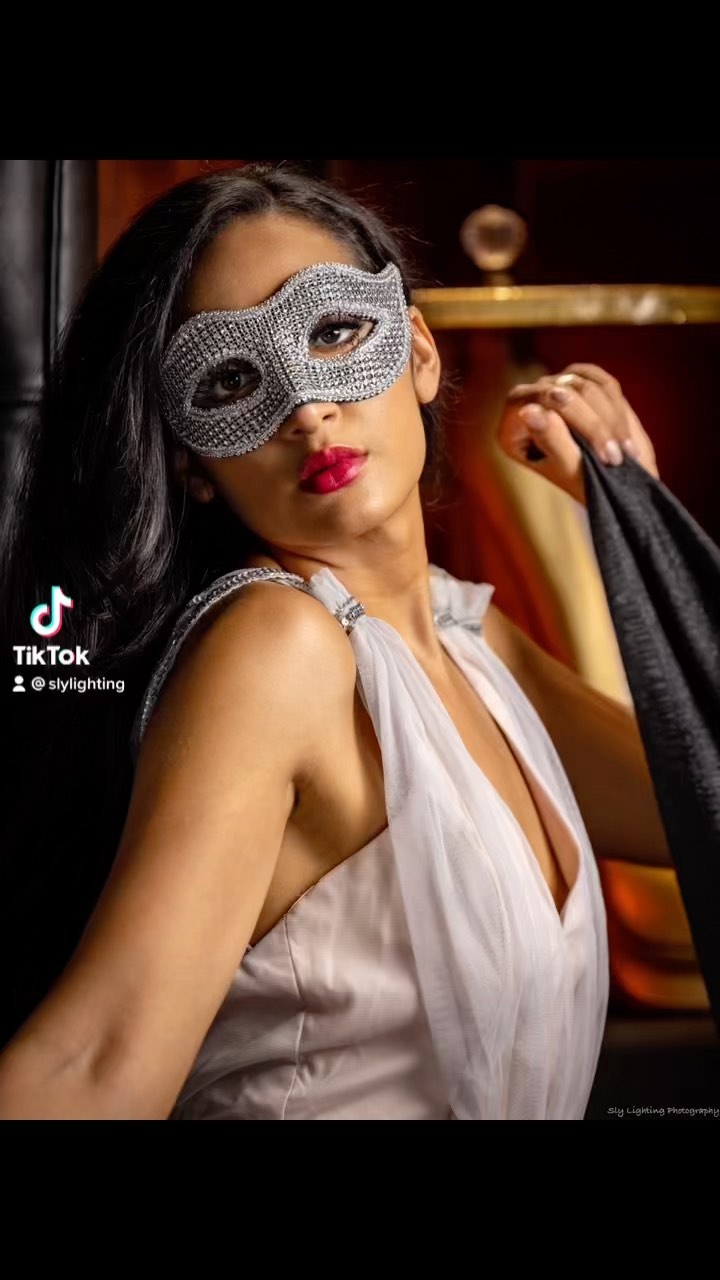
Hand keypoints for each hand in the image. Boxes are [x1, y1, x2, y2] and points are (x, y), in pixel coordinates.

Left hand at [496, 363, 659, 505]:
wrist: (611, 484)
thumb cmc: (583, 483)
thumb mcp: (567, 467)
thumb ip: (550, 438)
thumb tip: (527, 410)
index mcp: (512, 427)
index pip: (538, 401)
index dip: (576, 419)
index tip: (604, 452)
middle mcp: (527, 403)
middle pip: (562, 388)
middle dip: (596, 424)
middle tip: (616, 458)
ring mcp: (553, 388)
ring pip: (584, 381)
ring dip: (611, 418)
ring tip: (625, 452)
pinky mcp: (577, 381)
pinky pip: (601, 380)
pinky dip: (616, 407)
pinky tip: (622, 434)